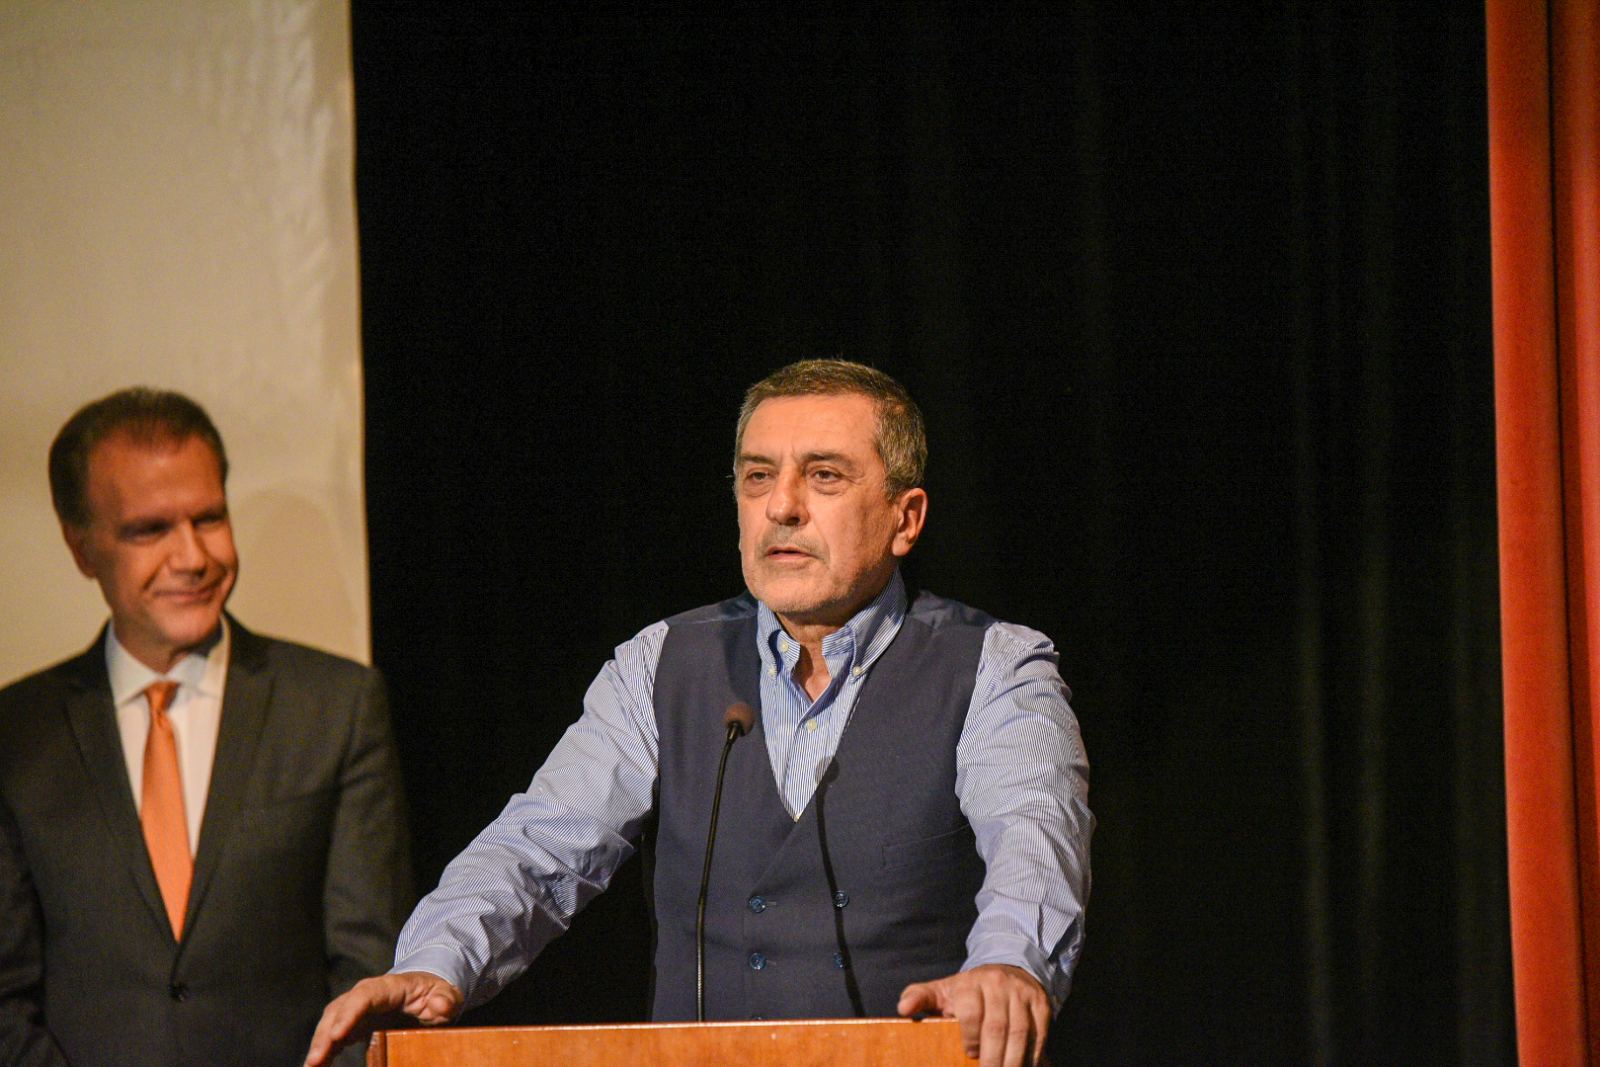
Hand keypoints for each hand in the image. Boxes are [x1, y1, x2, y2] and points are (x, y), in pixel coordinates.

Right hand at [303, 971, 462, 1066]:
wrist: (425, 990)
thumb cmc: (434, 993)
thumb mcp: (446, 995)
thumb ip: (445, 1000)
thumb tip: (441, 1006)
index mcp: (387, 987)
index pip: (363, 997)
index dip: (348, 1015)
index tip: (337, 1036)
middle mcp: (365, 995)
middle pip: (339, 1010)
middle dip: (325, 1035)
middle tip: (315, 1061)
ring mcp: (355, 1009)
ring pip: (330, 1023)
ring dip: (318, 1045)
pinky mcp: (352, 1023)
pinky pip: (333, 1036)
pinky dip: (323, 1050)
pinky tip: (316, 1066)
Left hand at [898, 964, 1050, 1066]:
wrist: (1009, 969)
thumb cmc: (970, 990)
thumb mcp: (943, 990)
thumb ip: (920, 997)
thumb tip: (902, 1009)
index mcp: (971, 982)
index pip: (971, 1012)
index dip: (970, 1038)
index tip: (969, 1054)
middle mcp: (998, 985)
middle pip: (997, 1028)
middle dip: (992, 1059)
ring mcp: (1022, 994)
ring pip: (1020, 1033)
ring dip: (1013, 1062)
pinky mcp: (1041, 1005)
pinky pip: (1040, 1034)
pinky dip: (1034, 1056)